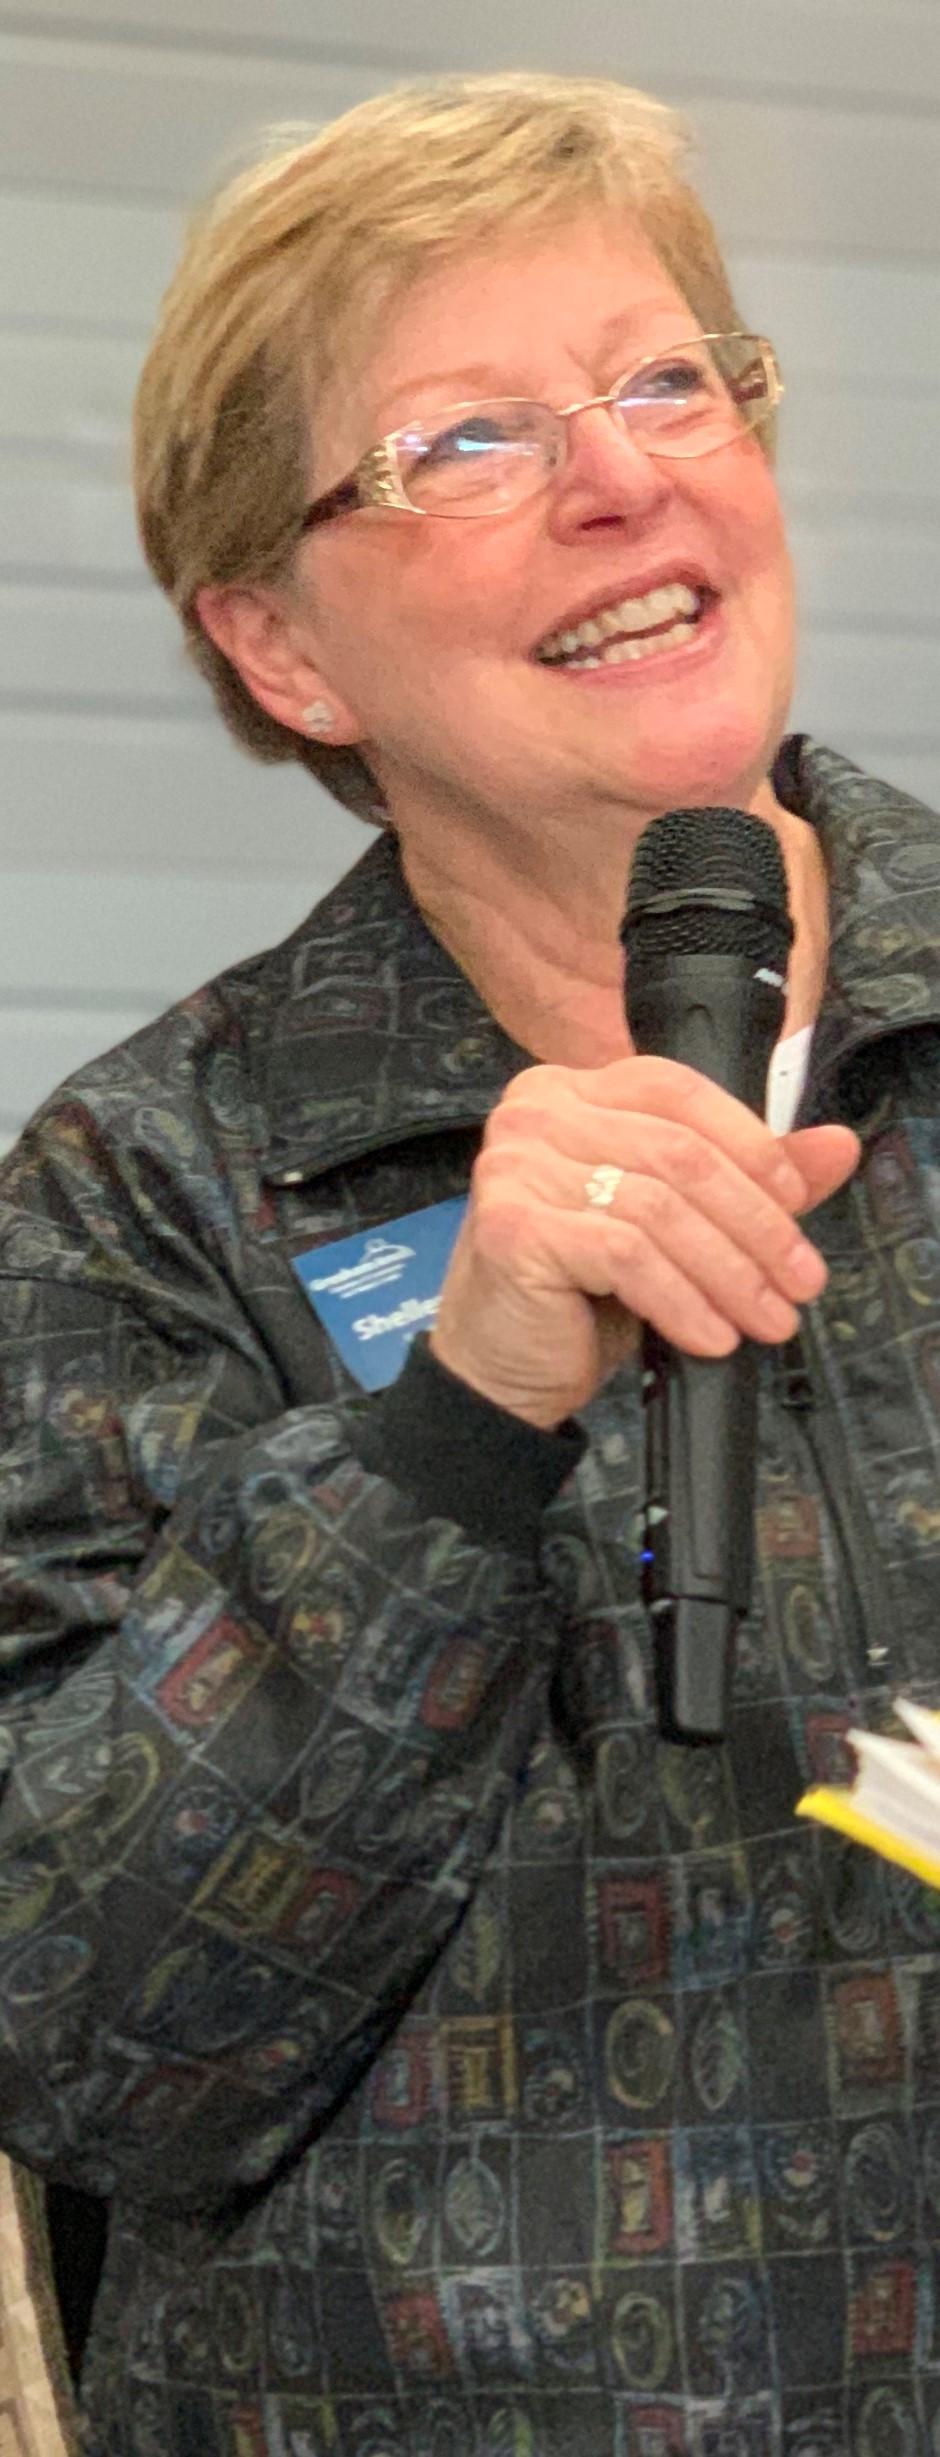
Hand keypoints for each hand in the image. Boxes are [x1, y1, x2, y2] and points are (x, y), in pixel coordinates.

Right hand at [430, 1056, 859, 1428]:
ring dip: (730, 1272)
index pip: (677, 1090)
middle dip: (756, 1224)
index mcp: (571, 1091)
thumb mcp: (672, 1226)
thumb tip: (838, 1146)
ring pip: (661, 1208)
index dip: (749, 1144)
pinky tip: (711, 1335)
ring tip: (767, 1319)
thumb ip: (746, 1180)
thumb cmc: (577, 1293)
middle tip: (799, 1280)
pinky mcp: (514, 1226)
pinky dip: (683, 1300)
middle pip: (678, 1153)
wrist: (499, 1371)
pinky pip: (628, 1256)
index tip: (799, 1201)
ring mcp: (516, 1165)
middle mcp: (534, 1113)